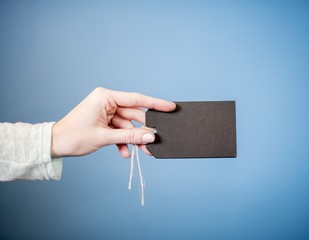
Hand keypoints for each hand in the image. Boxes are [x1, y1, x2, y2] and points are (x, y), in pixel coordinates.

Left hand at [51, 87, 175, 157]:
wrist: (55, 144)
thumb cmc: (73, 136)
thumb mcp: (104, 137)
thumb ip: (129, 137)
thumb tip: (150, 136)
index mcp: (105, 97)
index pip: (136, 99)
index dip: (155, 104)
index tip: (170, 107)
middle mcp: (107, 101)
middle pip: (133, 114)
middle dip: (143, 130)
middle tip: (155, 141)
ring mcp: (106, 111)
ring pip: (128, 124)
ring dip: (133, 139)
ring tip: (143, 151)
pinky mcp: (104, 121)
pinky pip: (119, 130)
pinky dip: (123, 141)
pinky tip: (125, 153)